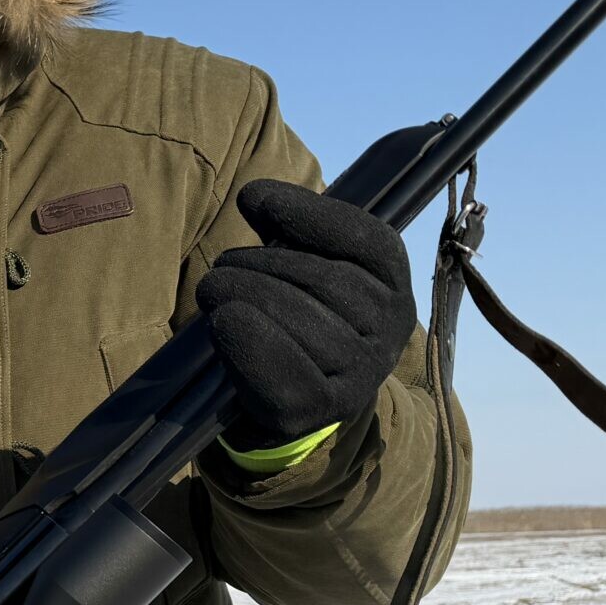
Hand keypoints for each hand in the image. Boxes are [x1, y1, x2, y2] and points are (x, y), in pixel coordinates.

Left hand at [198, 179, 413, 445]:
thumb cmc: (297, 317)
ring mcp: (363, 373)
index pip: (365, 240)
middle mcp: (391, 329)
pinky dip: (245, 340)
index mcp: (393, 283)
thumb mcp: (302, 266)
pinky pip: (282, 368)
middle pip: (322, 278)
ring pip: (298, 318)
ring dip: (242, 295)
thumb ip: (287, 230)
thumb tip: (253, 197)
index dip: (308, 214)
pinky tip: (223, 322)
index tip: (250, 198)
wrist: (298, 397)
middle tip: (221, 266)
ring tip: (212, 291)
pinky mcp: (323, 407)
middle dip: (258, 264)